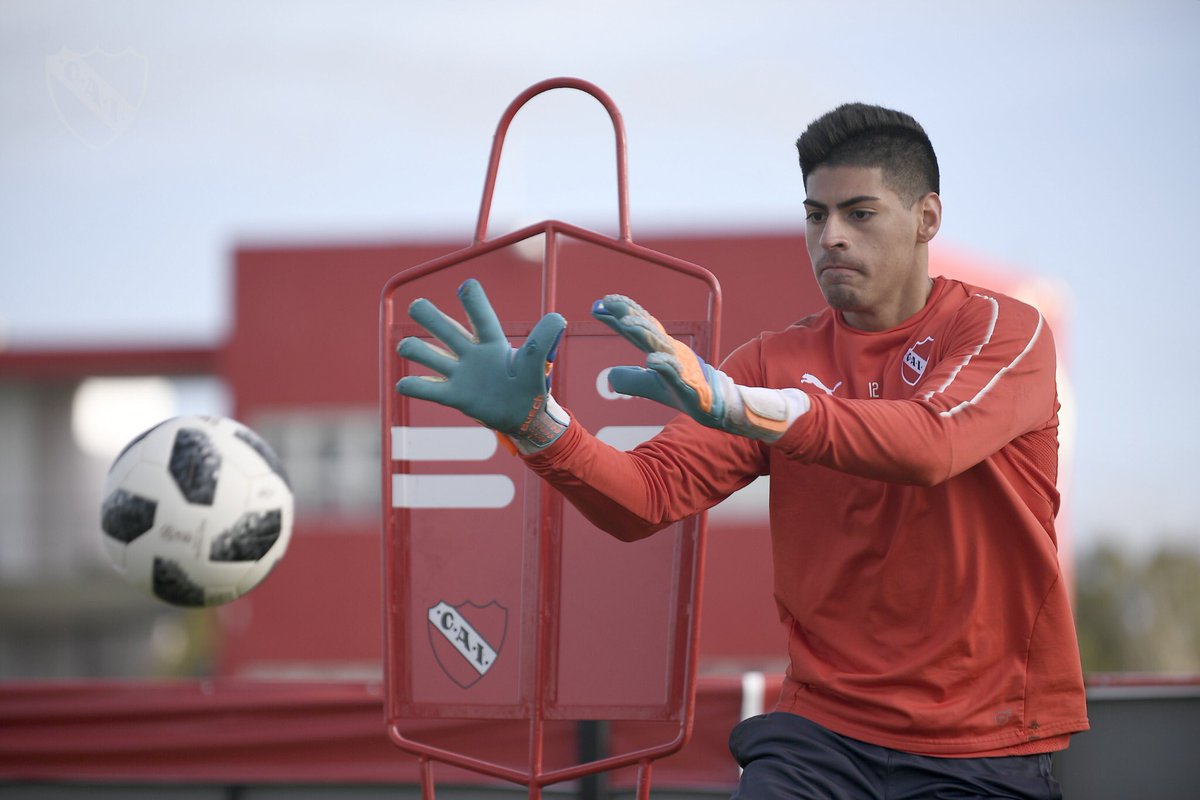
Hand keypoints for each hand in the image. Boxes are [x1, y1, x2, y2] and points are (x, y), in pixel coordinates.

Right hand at [396, 279, 569, 450]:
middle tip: (418, 307)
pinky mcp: (453, 396)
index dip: (473, 300)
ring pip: (428, 354)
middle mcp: (472, 352)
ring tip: (408, 348)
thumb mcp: (538, 362)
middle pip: (445, 328)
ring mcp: (460, 373)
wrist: (523, 414)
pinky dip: (412, 386)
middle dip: (429, 316)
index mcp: (492, 341)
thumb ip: (543, 340)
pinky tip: (405, 384)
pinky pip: (427, 389)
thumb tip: (558, 318)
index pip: (481, 316)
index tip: (466, 286)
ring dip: (414, 349)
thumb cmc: (531, 383)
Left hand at [591, 294, 808, 441]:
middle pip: (647, 328)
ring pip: (660, 345)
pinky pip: (676, 373)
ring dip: (644, 332)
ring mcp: (681, 366)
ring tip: (626, 322)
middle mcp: (672, 351)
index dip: (621, 313)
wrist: (716, 407)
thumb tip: (609, 376)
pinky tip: (651, 360)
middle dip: (628, 313)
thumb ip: (631, 378)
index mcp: (662, 348)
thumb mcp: (652, 385)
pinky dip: (664, 365)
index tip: (600, 303)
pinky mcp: (689, 384)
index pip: (640, 326)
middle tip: (607, 303)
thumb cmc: (684, 391)